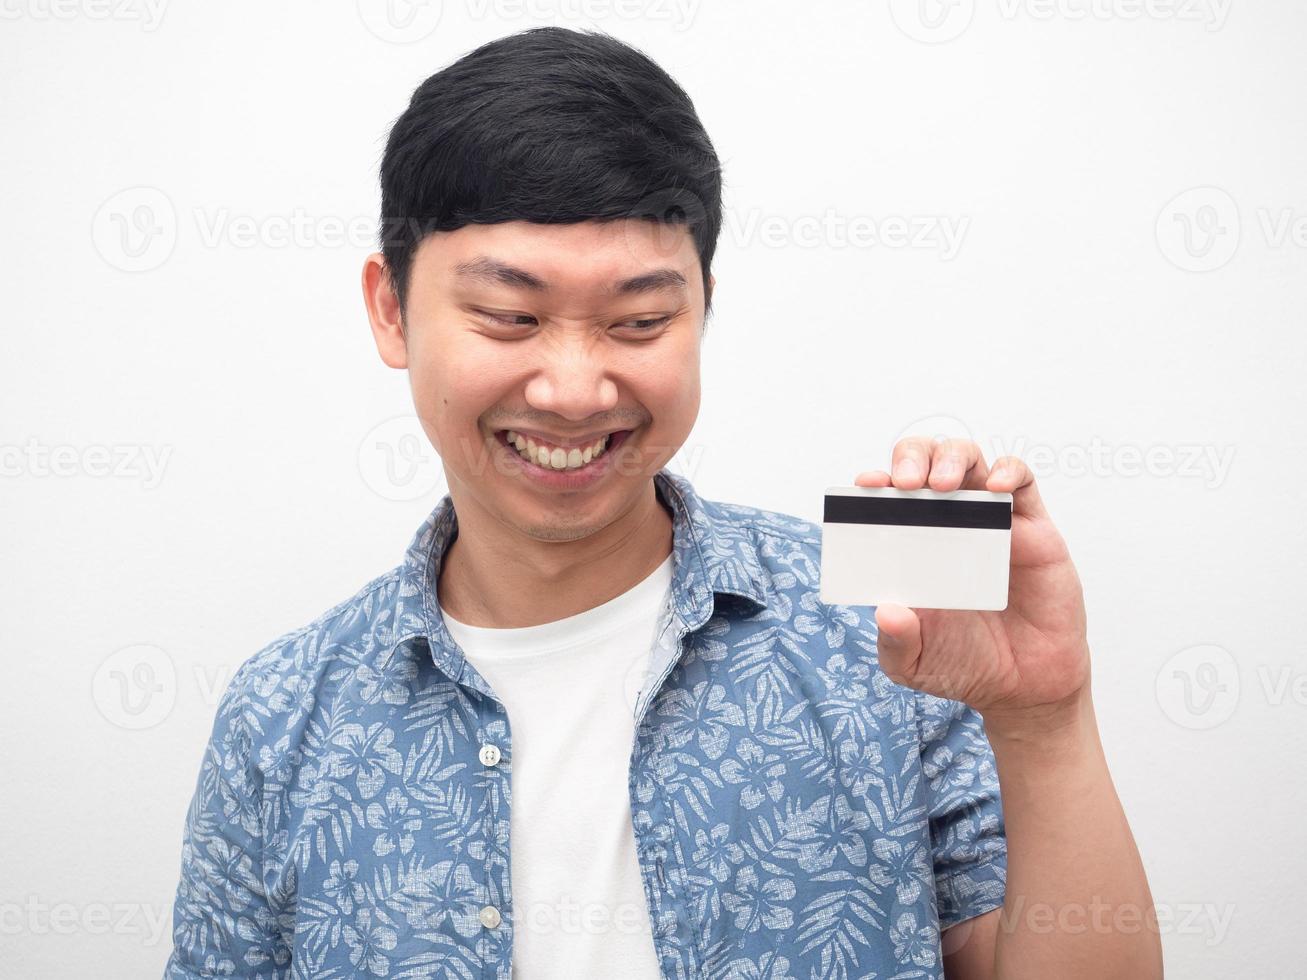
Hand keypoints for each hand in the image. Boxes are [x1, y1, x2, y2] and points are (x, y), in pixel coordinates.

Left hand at [855, 438, 1090, 736]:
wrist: (1024, 688)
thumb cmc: (964, 664)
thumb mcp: (914, 663)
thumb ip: (896, 641)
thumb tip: (886, 612)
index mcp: (908, 545)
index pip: (886, 496)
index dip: (875, 483)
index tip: (866, 486)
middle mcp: (945, 524)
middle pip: (925, 462)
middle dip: (911, 457)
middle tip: (906, 481)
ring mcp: (988, 521)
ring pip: (970, 459)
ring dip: (953, 457)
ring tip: (941, 485)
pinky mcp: (1032, 528)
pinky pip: (1022, 481)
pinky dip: (1008, 472)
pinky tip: (994, 488)